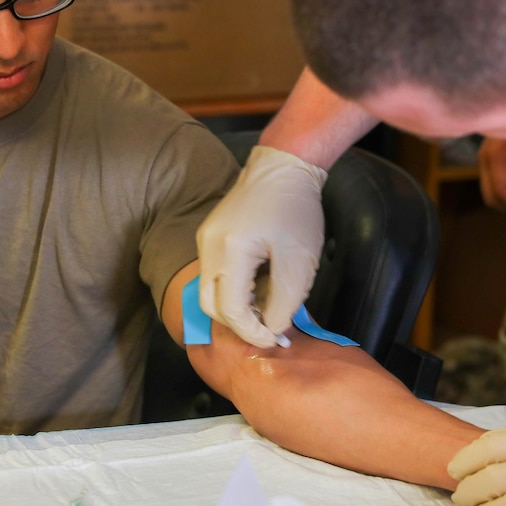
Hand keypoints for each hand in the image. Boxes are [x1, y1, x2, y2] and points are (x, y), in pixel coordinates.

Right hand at [197, 145, 328, 347]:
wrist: (283, 166)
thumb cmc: (295, 210)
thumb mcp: (300, 261)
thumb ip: (285, 302)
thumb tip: (273, 328)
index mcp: (229, 253)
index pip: (230, 311)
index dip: (253, 332)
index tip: (275, 340)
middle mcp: (208, 247)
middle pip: (210, 306)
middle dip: (239, 323)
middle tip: (270, 327)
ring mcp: (205, 240)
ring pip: (210, 291)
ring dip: (236, 306)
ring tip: (269, 305)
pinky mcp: (211, 235)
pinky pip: (215, 273)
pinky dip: (234, 288)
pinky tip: (261, 285)